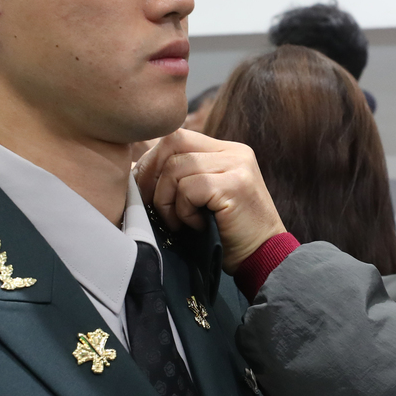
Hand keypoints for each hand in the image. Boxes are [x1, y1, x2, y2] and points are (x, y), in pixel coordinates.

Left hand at [135, 129, 287, 273]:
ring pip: (176, 167)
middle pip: (173, 142)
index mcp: (226, 150)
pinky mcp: (235, 185)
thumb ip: (181, 177)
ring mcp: (237, 166)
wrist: (263, 258)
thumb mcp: (202, 198)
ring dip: (167, 200)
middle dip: (152, 175)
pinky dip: (184, 211)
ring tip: (180, 222)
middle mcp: (234, 152)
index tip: (145, 192)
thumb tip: (132, 170)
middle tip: (152, 207)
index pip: (177, 137)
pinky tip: (197, 226)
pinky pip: (189, 188)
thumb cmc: (226, 234)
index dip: (152, 161)